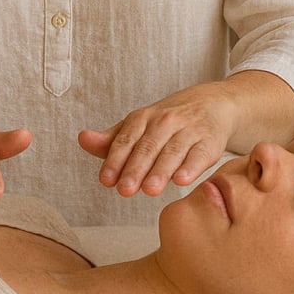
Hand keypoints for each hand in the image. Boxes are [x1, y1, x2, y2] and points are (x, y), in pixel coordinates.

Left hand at [78, 82, 241, 196]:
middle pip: (147, 147)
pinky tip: (181, 180)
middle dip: (135, 169)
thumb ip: (111, 140)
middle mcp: (165, 121)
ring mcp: (189, 130)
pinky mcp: (210, 141)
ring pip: (172, 151)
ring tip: (150, 190)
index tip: (106, 180)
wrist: (211, 103)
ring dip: (160, 170)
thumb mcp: (138, 126)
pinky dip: (191, 167)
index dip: (115, 160)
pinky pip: (199, 154)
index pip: (125, 140)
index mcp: (142, 118)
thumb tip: (82, 139)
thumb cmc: (168, 122)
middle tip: (125, 190)